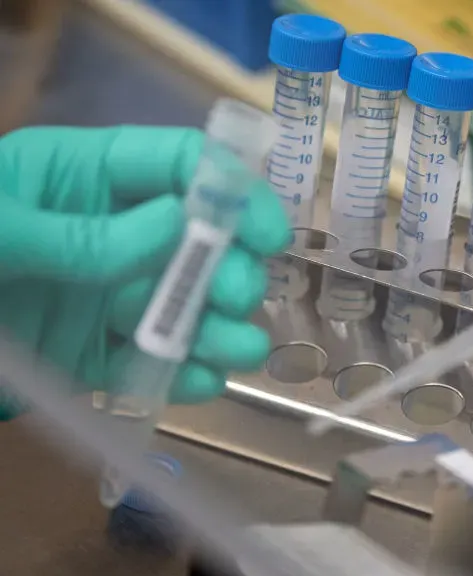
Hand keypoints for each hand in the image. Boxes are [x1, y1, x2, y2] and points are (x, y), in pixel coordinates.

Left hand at [0, 126, 289, 413]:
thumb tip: (183, 224)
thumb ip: (84, 234)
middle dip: (228, 269)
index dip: (230, 191)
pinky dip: (179, 375)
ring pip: (181, 307)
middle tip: (240, 298)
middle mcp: (102, 233)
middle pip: (194, 243)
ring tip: (238, 350)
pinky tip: (199, 382)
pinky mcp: (87, 355)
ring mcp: (97, 296)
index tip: (264, 232)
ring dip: (218, 327)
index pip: (177, 165)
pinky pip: (145, 362)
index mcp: (78, 178)